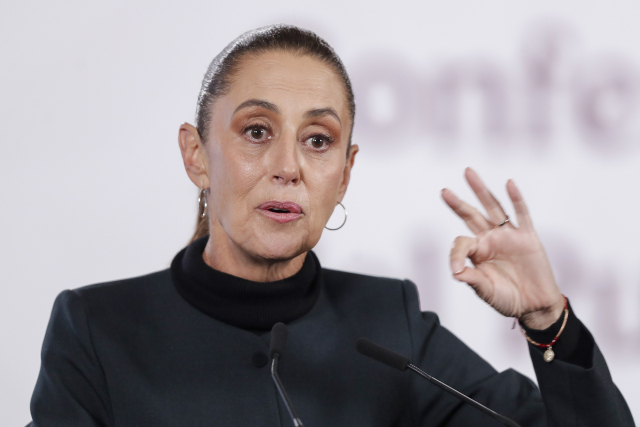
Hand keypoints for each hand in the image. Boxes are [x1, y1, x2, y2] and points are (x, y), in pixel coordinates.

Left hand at [442, 168, 564, 329]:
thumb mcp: (486, 291)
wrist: (535, 306)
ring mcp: (509, 236)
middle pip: (472, 215)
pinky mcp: (528, 237)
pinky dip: (516, 199)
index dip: (456, 255)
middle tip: (444, 191)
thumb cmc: (508, 299)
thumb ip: (472, 279)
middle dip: (458, 203)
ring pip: (493, 208)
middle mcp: (491, 240)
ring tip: (468, 173)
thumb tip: (455, 272)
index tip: (457, 270)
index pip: (461, 243)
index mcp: (478, 252)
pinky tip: (508, 184)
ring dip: (481, 191)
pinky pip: (522, 214)